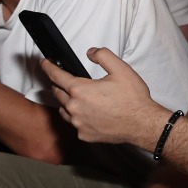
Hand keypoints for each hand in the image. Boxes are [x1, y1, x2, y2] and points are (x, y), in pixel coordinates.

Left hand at [41, 49, 166, 146]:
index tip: (44, 63)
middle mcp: (74, 107)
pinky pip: (74, 123)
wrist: (143, 124)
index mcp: (80, 90)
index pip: (56, 76)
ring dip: (67, 102)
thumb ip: (103, 56)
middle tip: (67, 81)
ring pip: (63, 109)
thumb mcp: (121, 69)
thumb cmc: (133, 99)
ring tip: (79, 98)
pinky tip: (88, 113)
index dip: (48, 67)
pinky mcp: (83, 134)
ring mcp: (78, 123)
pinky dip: (77, 117)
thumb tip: (90, 52)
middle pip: (57, 93)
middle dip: (59, 85)